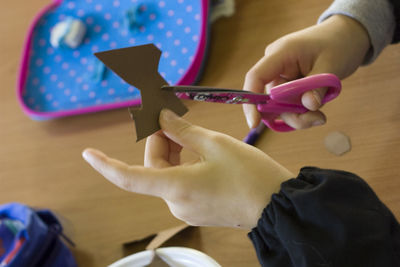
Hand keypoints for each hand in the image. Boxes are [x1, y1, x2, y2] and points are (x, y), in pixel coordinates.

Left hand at [82, 109, 292, 228]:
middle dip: (159, 136)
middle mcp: (176, 201)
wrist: (277, 204)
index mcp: (176, 186)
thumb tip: (161, 116)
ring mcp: (186, 207)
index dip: (105, 165)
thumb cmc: (250, 174)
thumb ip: (182, 130)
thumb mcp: (215, 144)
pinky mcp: (197, 207)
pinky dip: (182, 161)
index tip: (88, 153)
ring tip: (187, 125)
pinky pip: (180, 180)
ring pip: (167, 171)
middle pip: (154, 165)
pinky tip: (195, 145)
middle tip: (168, 110)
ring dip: (173, 147)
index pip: (128, 178)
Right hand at [243, 15, 369, 128]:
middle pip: (268, 100)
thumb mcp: (332, 65)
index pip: (256, 77)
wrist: (346, 37)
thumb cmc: (338, 44)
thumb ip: (318, 87)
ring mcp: (280, 78)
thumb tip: (309, 105)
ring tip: (320, 116)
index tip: (254, 123)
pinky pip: (287, 107)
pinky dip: (300, 113)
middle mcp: (275, 67)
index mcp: (280, 54)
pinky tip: (316, 112)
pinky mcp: (286, 88)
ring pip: (279, 107)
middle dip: (289, 115)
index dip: (251, 101)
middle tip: (316, 118)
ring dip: (298, 116)